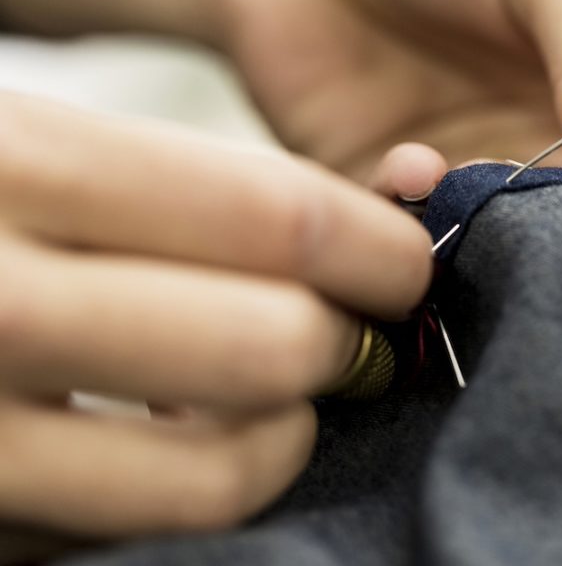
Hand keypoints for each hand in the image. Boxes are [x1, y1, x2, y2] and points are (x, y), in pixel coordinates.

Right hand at [0, 93, 433, 536]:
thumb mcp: (36, 148)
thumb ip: (191, 192)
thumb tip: (380, 235)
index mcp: (16, 162)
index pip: (274, 215)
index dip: (378, 248)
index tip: (408, 265)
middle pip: (269, 345)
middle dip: (343, 347)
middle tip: (349, 340)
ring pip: (218, 473)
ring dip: (283, 439)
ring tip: (277, 406)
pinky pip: (128, 536)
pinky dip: (186, 496)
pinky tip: (173, 451)